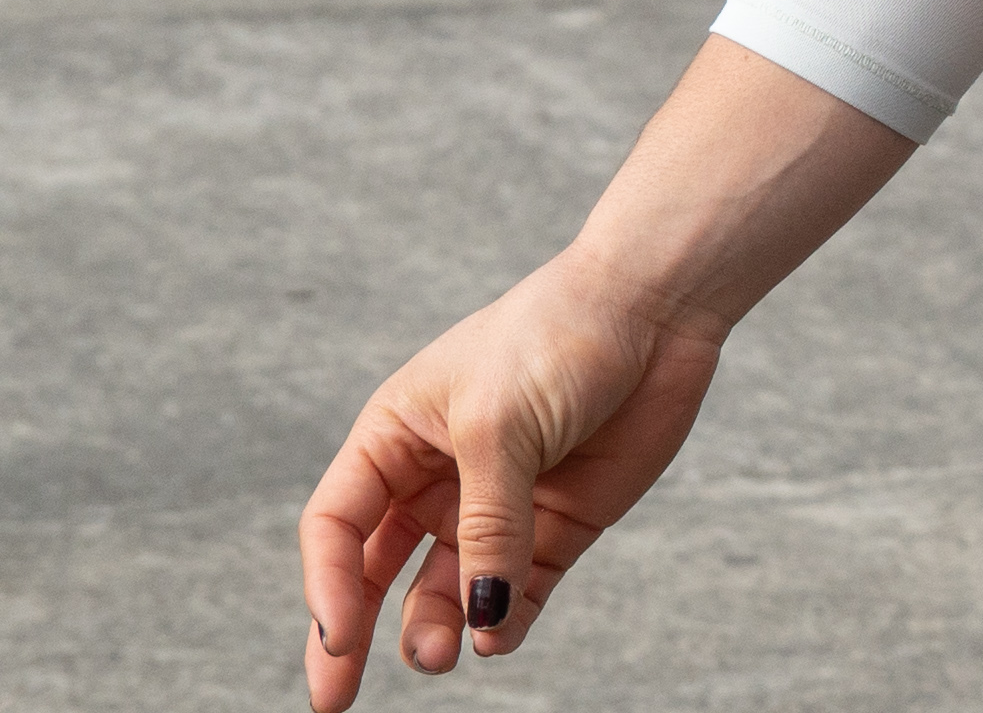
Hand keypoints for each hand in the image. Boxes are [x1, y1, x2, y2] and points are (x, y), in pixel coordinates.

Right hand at [294, 258, 725, 704]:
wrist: (656, 309)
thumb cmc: (557, 339)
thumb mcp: (499, 427)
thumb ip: (485, 525)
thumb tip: (480, 615)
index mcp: (396, 435)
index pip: (336, 524)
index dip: (326, 583)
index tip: (338, 635)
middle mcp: (437, 476)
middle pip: (374, 573)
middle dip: (351, 636)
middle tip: (337, 700)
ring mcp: (498, 505)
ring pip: (445, 592)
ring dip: (435, 630)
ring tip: (441, 656)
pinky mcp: (557, 525)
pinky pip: (518, 591)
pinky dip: (505, 621)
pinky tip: (498, 634)